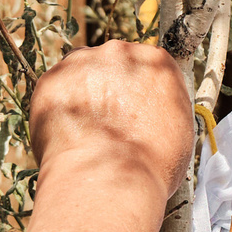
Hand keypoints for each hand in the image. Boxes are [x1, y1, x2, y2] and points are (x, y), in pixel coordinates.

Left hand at [27, 39, 192, 195]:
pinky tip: (65, 136)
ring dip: (80, 96)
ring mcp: (83, 62)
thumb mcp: (179, 132)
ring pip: (78, 74)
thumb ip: (164, 108)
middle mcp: (121, 53)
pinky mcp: (52, 78)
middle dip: (106, 89)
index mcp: (158, 62)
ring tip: (84, 134)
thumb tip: (152, 114)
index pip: (144, 67)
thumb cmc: (151, 165)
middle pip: (110, 64)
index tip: (131, 113)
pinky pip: (53, 91)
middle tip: (105, 125)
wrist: (108, 178)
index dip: (136, 92)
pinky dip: (57, 111)